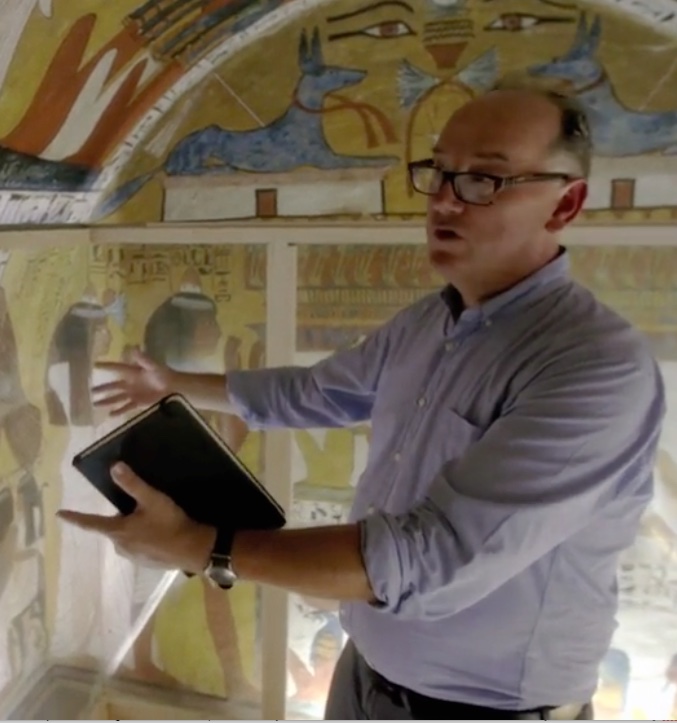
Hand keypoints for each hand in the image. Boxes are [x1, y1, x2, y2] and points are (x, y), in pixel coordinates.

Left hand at [57, 462, 215, 573]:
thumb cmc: (170, 523)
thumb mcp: (152, 500)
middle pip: (112, 528)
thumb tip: (114, 467)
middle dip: (121, 518)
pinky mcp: (145, 562)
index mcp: (118, 531)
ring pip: (126, 537)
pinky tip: (159, 533)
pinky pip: (138, 546)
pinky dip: (144, 538)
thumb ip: (132, 485)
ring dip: (133, 528)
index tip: (60, 514)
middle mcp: (120, 547)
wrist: (193, 549)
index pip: (90, 523)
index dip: (75, 517)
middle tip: (139, 507)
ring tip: (152, 519)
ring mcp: (133, 557)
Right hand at [91, 349, 175, 415]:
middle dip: (103, 388)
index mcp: (132, 372)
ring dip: (107, 400)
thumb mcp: (153, 365)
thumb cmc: (162, 372)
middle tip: (91, 391)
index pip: (117, 368)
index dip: (106, 366)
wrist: (172, 384)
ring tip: (95, 404)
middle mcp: (129, 382)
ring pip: (117, 397)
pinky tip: (110, 415)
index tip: (94, 365)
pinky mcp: (137, 401)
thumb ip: (143, 358)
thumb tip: (134, 347)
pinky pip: (126, 406)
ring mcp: (132, 393)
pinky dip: (118, 410)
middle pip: (113, 385)